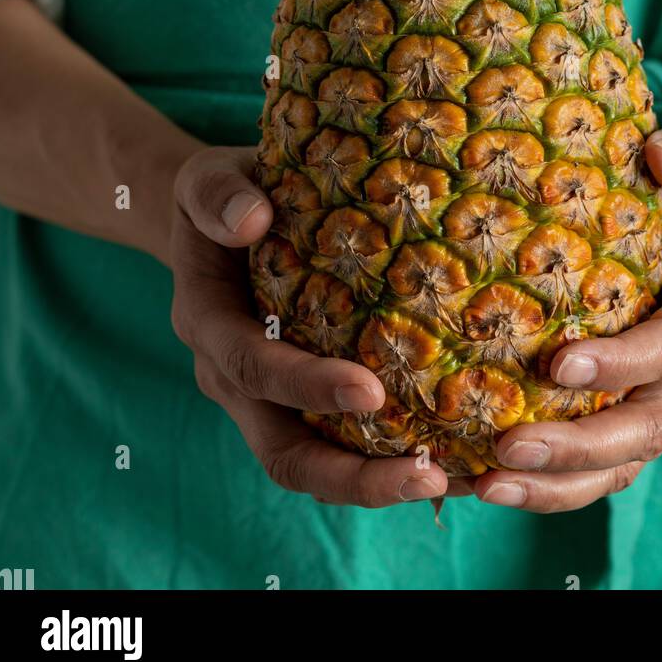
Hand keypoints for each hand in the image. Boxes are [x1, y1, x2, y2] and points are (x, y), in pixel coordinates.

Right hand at [169, 147, 448, 505]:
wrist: (220, 219)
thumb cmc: (224, 195)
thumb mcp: (205, 178)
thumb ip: (218, 194)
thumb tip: (252, 219)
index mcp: (208, 323)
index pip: (252, 367)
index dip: (306, 387)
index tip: (370, 391)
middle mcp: (233, 377)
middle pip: (284, 452)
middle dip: (352, 476)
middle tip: (427, 475)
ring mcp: (267, 399)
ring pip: (315, 465)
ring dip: (377, 484)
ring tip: (452, 481)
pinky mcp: (303, 402)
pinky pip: (341, 448)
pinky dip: (389, 464)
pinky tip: (456, 466)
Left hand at [475, 118, 661, 511]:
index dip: (624, 362)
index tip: (558, 364)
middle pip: (649, 425)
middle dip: (580, 445)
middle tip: (508, 448)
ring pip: (623, 461)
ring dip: (559, 482)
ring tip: (489, 483)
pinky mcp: (631, 411)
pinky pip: (599, 464)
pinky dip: (550, 481)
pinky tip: (483, 481)